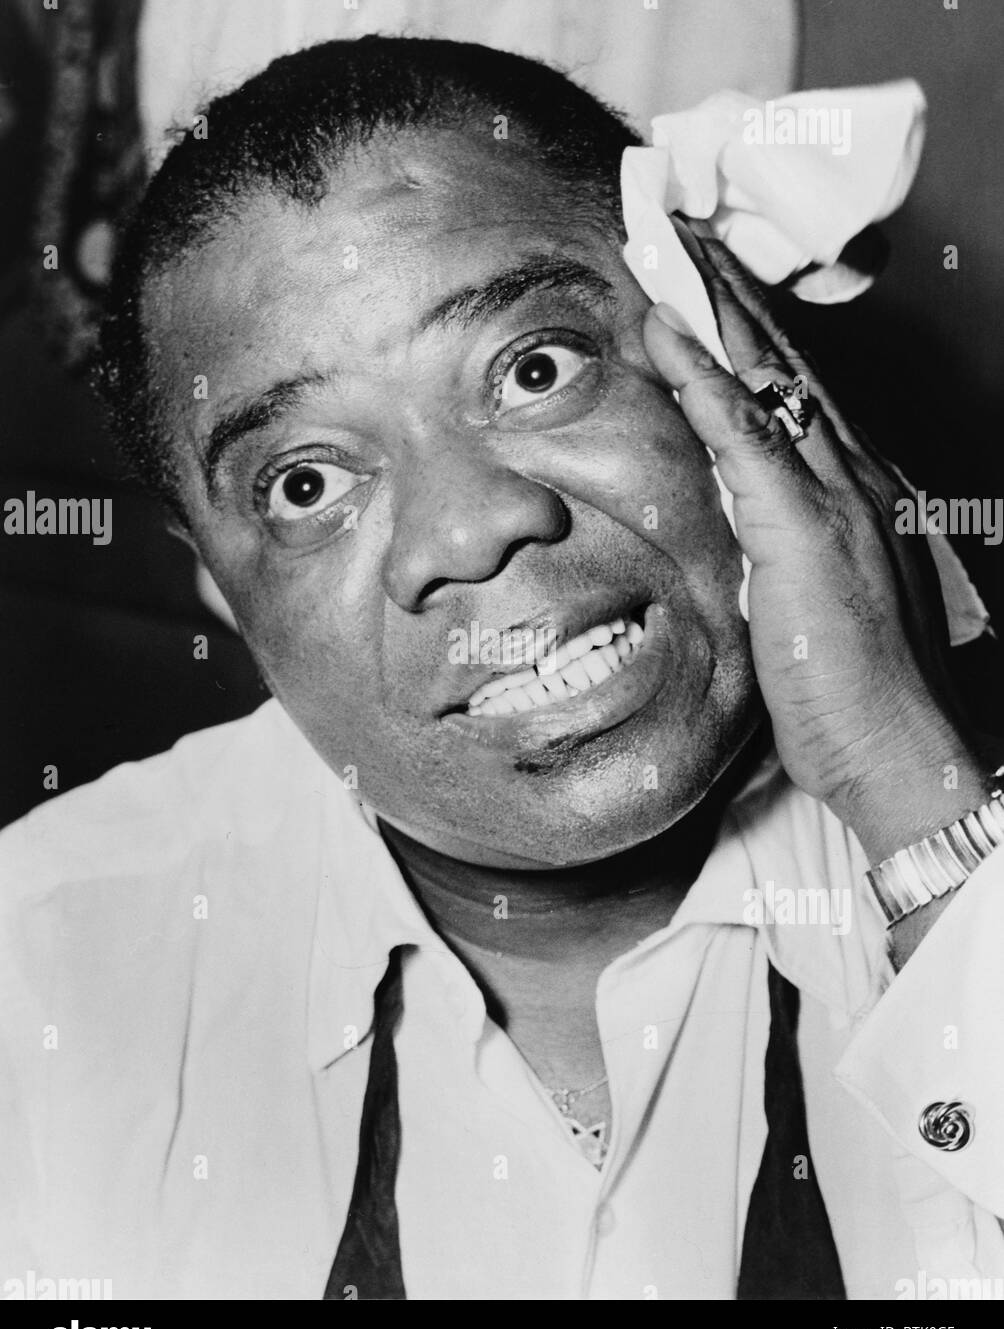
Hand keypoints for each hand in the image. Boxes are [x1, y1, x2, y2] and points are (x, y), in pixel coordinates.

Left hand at [642, 234, 985, 861]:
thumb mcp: (815, 607)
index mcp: (854, 496)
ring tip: (670, 253)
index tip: (708, 294)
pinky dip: (704, 380)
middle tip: (686, 236)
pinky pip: (744, 437)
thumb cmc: (857, 692)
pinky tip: (669, 335)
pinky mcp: (807, 529)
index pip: (795, 399)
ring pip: (767, 382)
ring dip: (715, 314)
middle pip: (785, 369)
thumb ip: (783, 554)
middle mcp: (853, 480)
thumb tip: (745, 529)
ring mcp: (835, 499)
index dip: (749, 342)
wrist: (899, 748)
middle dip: (734, 299)